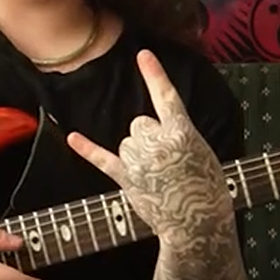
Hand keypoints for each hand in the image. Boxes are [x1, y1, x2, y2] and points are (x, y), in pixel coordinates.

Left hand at [67, 50, 231, 247]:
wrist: (197, 225)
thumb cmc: (206, 189)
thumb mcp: (202, 152)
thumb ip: (179, 135)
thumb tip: (162, 131)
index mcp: (182, 133)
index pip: (166, 96)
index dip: (154, 74)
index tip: (143, 54)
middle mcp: (157, 143)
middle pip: (140, 123)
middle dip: (149, 137)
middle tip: (167, 160)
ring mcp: (139, 161)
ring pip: (127, 140)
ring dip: (137, 152)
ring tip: (156, 174)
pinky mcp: (126, 179)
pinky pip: (102, 158)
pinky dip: (87, 149)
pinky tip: (73, 139)